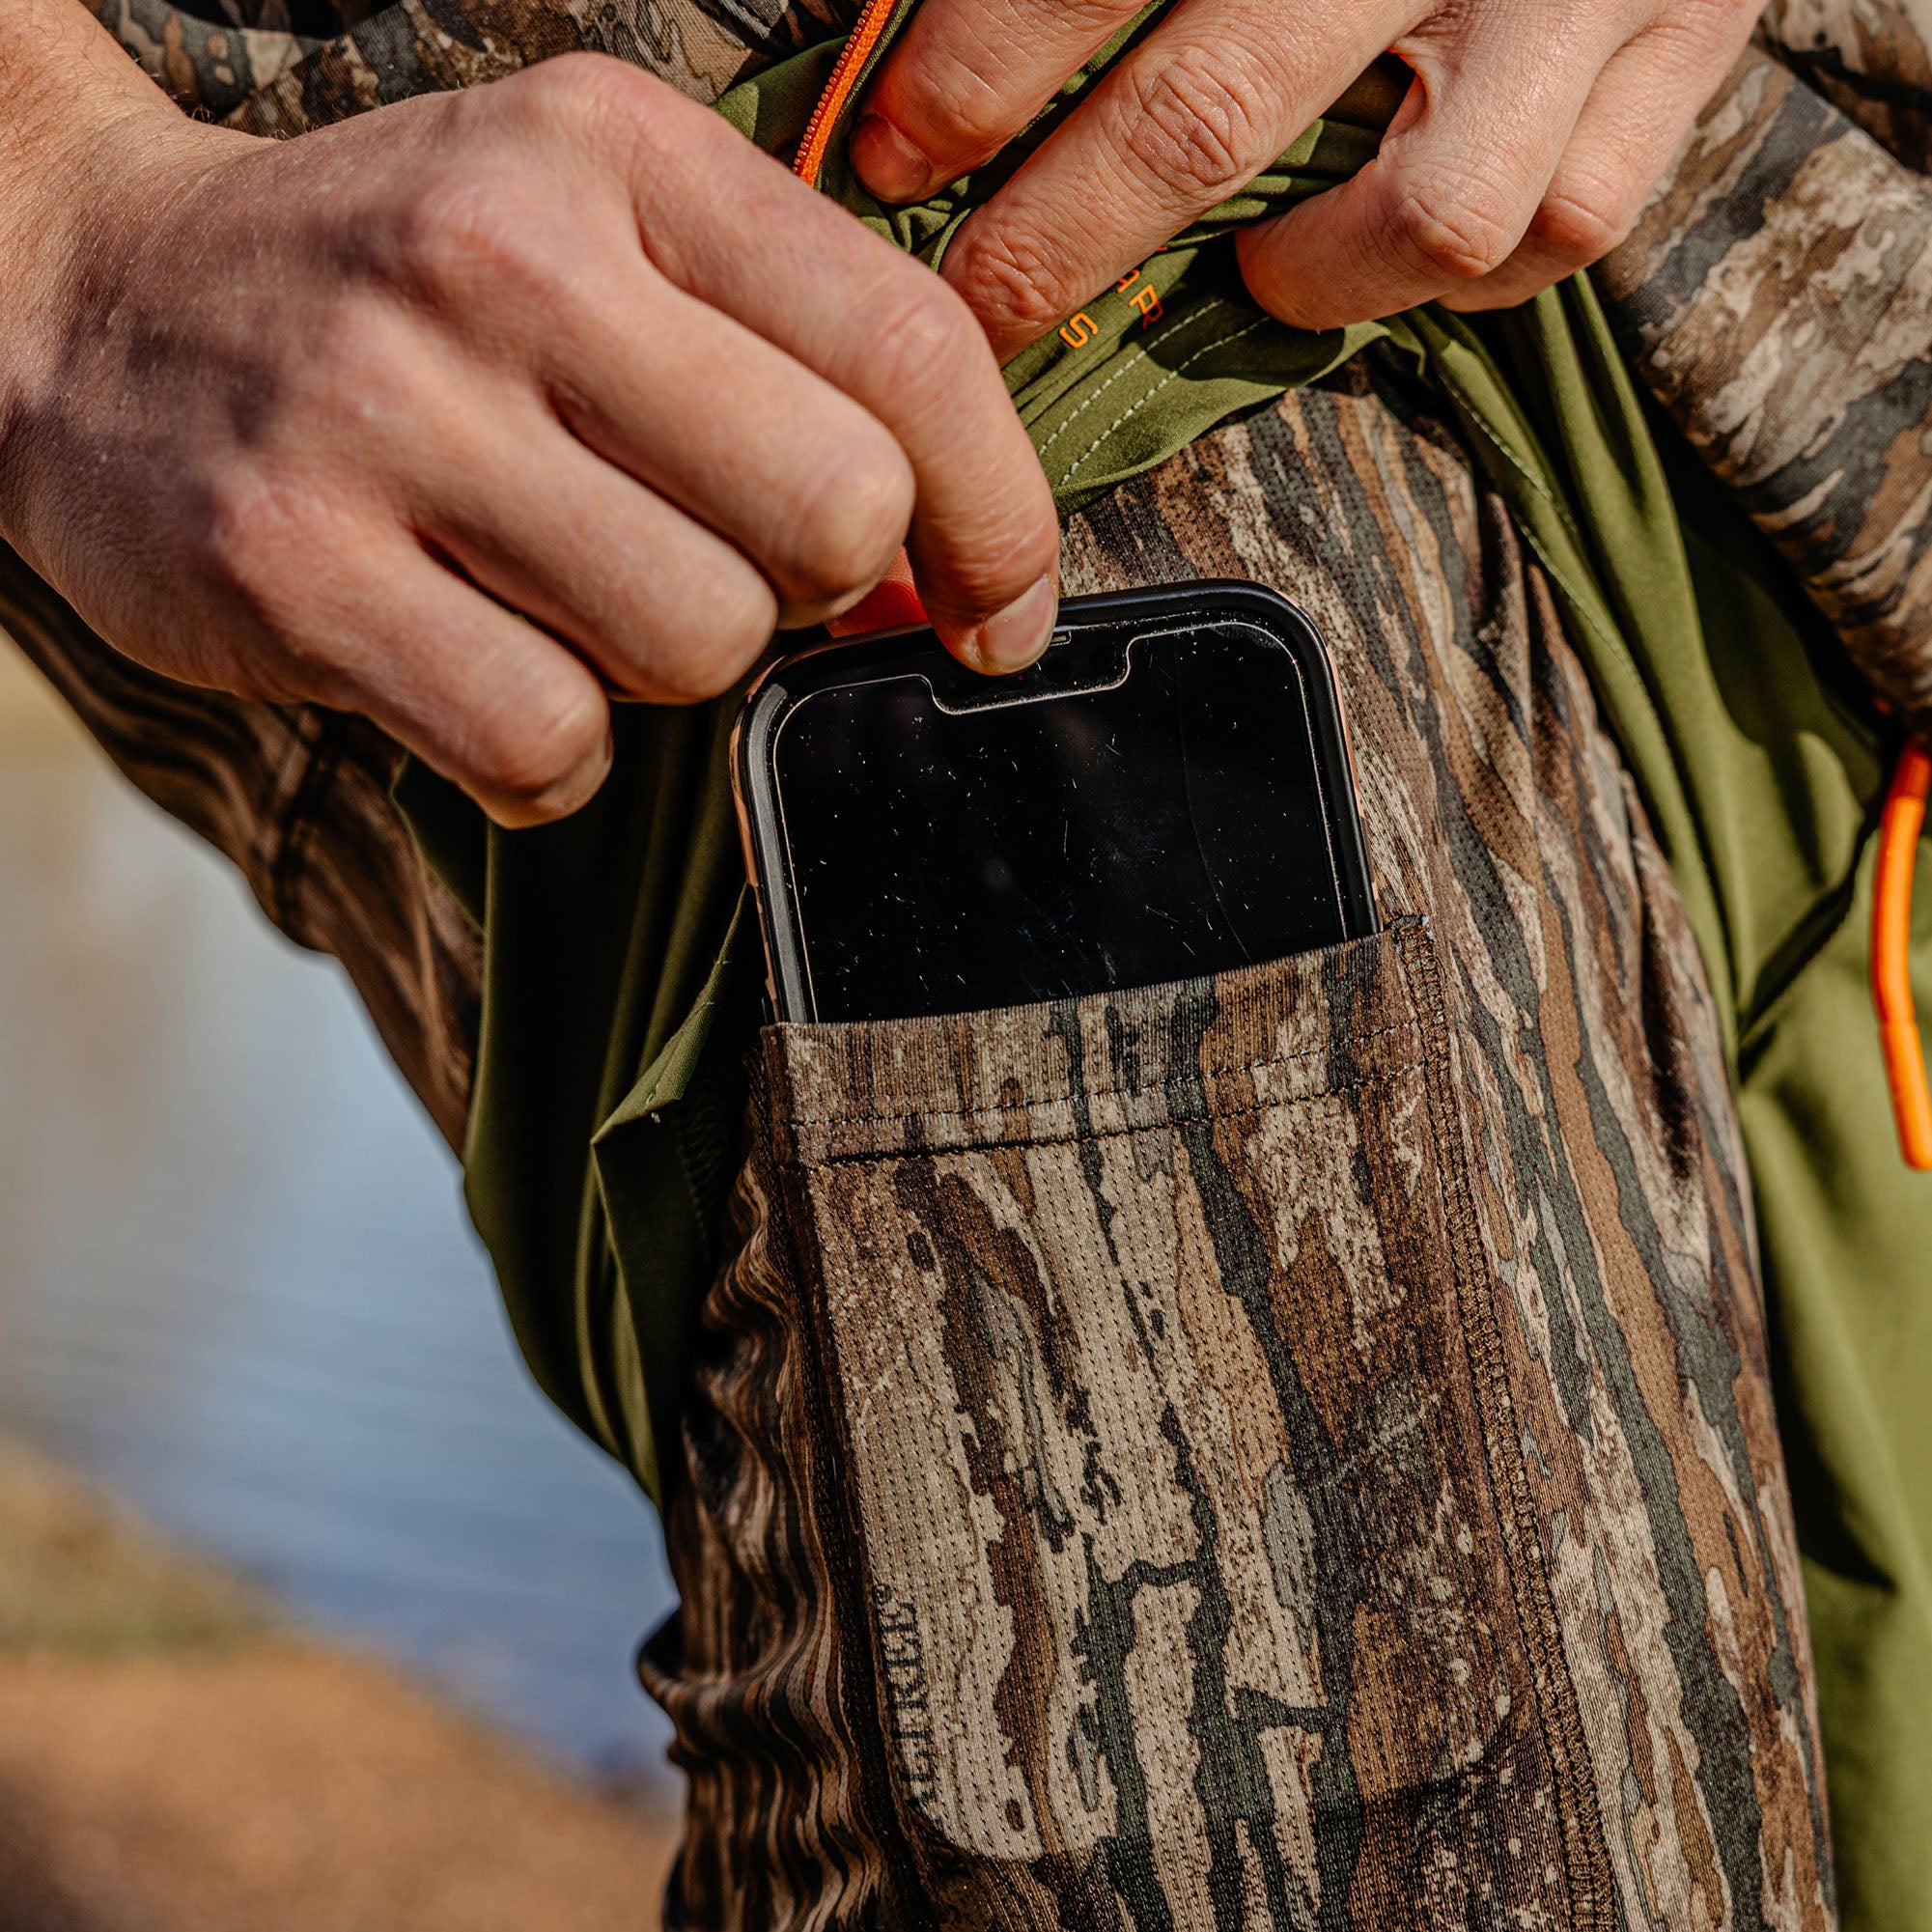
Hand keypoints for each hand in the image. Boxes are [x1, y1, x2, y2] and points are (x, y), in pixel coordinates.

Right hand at [0, 31, 1059, 826]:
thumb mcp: (592, 226)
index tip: (998, 609)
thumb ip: (782, 354)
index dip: (1000, 517)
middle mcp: (507, 262)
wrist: (84, 302)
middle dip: (816, 592)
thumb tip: (944, 561)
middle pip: (830, 516)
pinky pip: (546, 745)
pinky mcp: (294, 573)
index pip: (911, 350)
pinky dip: (549, 753)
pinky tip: (483, 672)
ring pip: (698, 644)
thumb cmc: (394, 288)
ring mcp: (389, 419)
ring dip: (668, 667)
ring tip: (566, 600)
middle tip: (726, 570)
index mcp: (618, 156)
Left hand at [849, 0, 1759, 356]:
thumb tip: (934, 14)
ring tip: (1250, 272)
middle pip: (1208, 108)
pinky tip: (1398, 251)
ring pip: (1434, 215)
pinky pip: (1559, 225)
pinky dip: (1469, 277)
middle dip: (1063, 234)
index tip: (891, 151)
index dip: (974, 69)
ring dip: (1311, 277)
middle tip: (985, 297)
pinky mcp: (1688, 37)